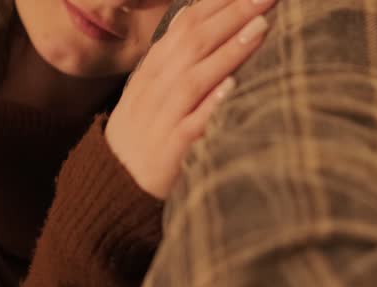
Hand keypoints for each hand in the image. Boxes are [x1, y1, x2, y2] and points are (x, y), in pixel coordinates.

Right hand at [105, 0, 274, 197]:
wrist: (116, 179)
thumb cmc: (147, 128)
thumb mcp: (155, 84)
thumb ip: (180, 55)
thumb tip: (208, 19)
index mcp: (156, 65)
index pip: (189, 22)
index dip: (220, 0)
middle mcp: (158, 84)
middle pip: (197, 40)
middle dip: (234, 13)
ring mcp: (163, 115)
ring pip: (197, 76)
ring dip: (230, 50)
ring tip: (261, 27)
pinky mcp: (172, 148)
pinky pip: (193, 123)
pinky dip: (212, 104)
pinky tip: (233, 86)